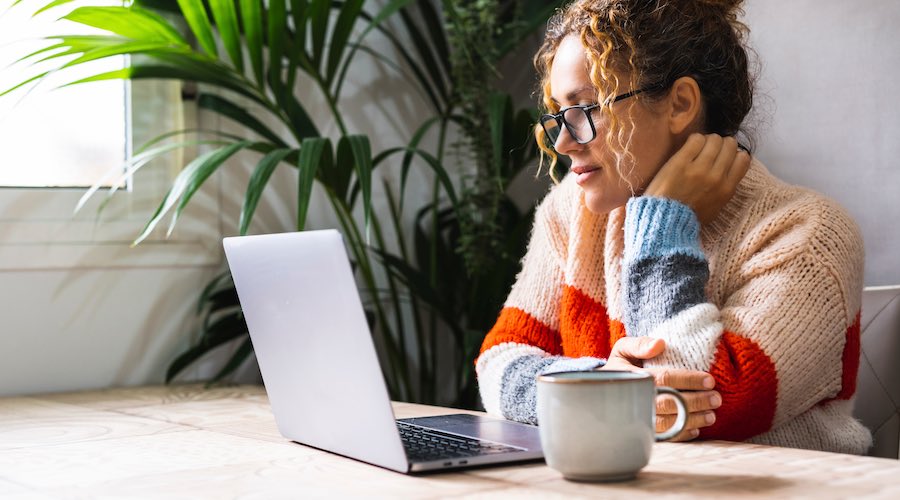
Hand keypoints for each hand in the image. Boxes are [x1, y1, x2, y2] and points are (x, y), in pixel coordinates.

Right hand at [600, 337, 721, 440]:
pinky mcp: (641, 431)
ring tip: (711, 416)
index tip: (709, 380)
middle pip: (670, 403)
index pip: (665, 379)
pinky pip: (664, 437)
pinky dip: (682, 434)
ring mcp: (638, 418)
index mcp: (632, 378)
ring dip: (693, 420)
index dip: (688, 379)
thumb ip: (639, 344)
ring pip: (670, 423)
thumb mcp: (622, 349)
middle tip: (716, 399)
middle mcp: (635, 400)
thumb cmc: (619, 367)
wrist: (602, 391)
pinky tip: (696, 429)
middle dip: (696, 402)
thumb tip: (660, 344)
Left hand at [644, 133, 750, 224]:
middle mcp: (717, 177)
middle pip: (729, 145)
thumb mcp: (716, 206)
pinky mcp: (681, 162)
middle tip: (709, 150)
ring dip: (707, 141)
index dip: (734, 153)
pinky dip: (694, 140)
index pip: (743, 158)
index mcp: (727, 189)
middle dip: (721, 145)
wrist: (665, 221)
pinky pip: (696, 139)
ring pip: (714, 139)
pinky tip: (688, 147)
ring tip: (697, 149)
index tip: (723, 156)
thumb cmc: (689, 216)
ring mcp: (699, 169)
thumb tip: (731, 167)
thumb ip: (725, 187)